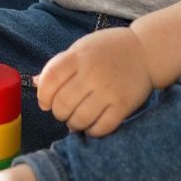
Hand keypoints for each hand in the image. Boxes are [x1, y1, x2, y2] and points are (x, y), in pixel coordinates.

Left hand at [35, 26, 154, 136]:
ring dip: (73, 124)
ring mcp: (109, 90)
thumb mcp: (81, 49)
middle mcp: (92, 73)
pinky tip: (92, 124)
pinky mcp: (124, 105)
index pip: (50, 79)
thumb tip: (35, 83)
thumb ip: (59, 65)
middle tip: (64, 111)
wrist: (145, 51)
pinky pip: (102, 127)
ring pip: (80, 119)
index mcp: (79, 57)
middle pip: (62, 104)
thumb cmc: (108, 50)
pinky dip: (92, 131)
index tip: (45, 102)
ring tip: (76, 119)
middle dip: (58, 113)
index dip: (43, 95)